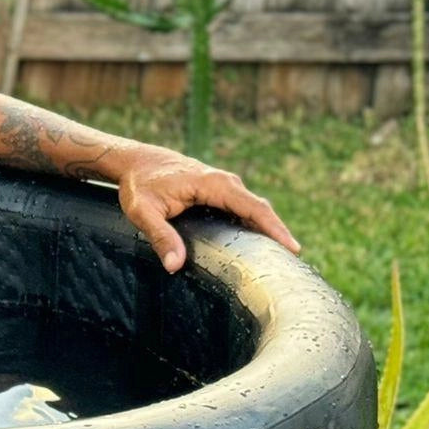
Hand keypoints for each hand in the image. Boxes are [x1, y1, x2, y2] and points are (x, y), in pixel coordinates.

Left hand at [113, 145, 301, 273]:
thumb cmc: (138, 184)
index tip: (293, 248)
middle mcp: (226, 182)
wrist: (135, 162)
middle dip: (278, 235)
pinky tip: (259, 249)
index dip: (274, 228)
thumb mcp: (142, 211)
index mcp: (214, 184)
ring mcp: (225, 186)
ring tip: (281, 262)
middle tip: (292, 266)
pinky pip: (244, 210)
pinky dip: (255, 226)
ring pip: (254, 211)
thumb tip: (174, 265)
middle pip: (260, 210)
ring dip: (269, 232)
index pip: (253, 207)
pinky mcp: (221, 192)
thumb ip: (159, 235)